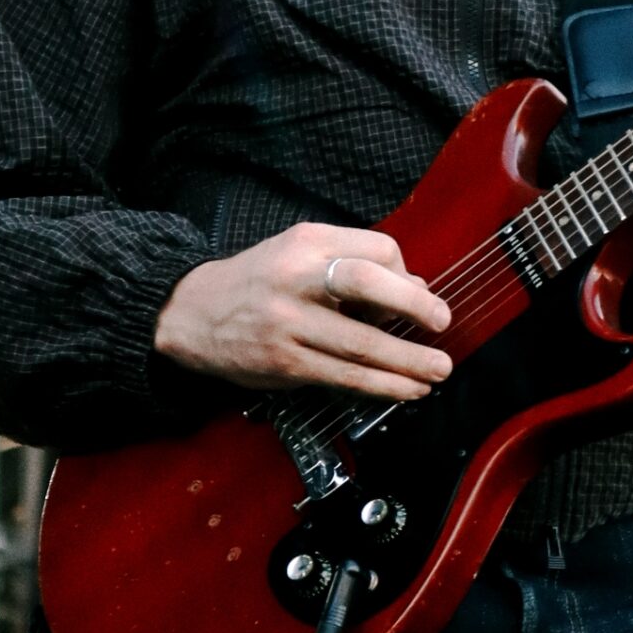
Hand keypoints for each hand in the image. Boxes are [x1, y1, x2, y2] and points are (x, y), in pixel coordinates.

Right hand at [153, 222, 453, 401]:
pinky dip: (381, 385)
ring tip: (438, 371)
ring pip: (358, 342)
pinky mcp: (284, 364)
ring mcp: (288, 323)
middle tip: (442, 323)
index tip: (419, 296)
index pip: (374, 249)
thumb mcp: (300, 253)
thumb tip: (415, 288)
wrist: (190, 312)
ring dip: (407, 361)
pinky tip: (407, 390)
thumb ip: (354, 263)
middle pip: (365, 283)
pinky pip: (342, 377)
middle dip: (412, 305)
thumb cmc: (258, 281)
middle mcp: (296, 278)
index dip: (405, 274)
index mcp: (307, 243)